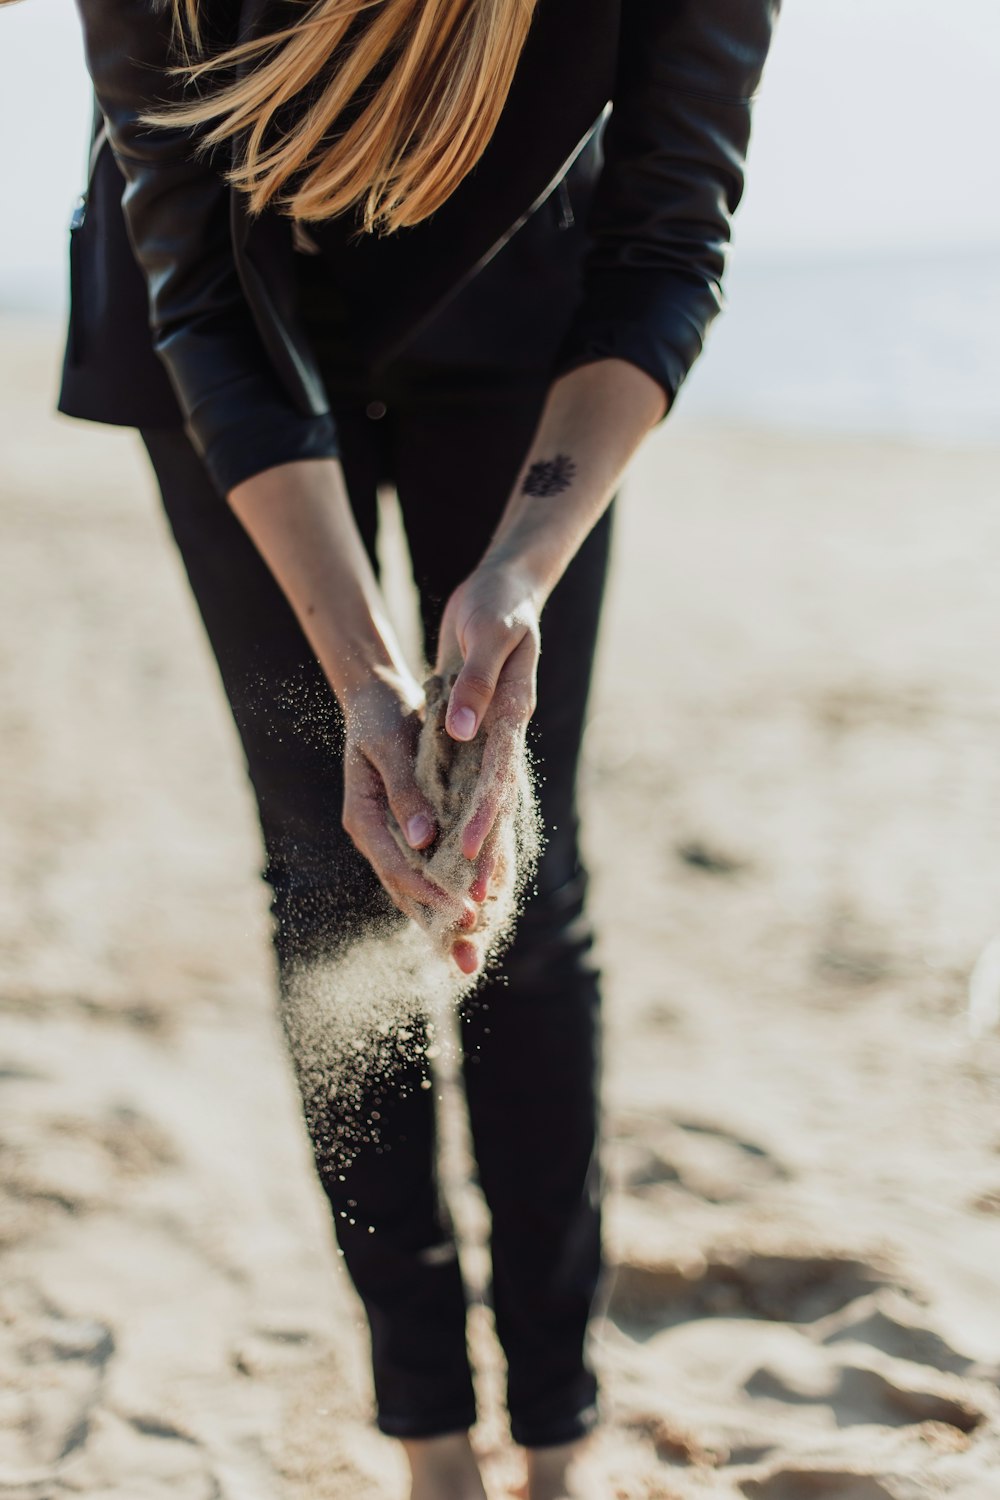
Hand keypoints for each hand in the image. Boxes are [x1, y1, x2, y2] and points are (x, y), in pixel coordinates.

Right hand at [341, 671, 476, 937]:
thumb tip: (424, 840)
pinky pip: (428, 871)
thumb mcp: (390, 745)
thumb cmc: (381, 715)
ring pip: (415, 890)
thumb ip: (405, 792)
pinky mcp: (411, 829)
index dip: (431, 894)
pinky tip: (470, 918)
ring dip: (442, 922)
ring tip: (470, 954)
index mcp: (364, 818)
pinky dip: (447, 894)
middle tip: (468, 962)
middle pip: (406, 893)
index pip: (398, 869)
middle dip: (437, 927)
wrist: (378, 697)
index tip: (464, 912)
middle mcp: (377, 835)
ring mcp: (392, 836)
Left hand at [437, 560, 540, 899]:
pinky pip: (471, 791)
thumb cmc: (498, 607)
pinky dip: (466, 825)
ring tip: (471, 907)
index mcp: (512, 716)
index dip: (483, 820)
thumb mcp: (488, 634)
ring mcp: (494, 740)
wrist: (505, 590)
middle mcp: (506, 737)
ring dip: (479, 856)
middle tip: (477, 912)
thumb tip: (463, 732)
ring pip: (486, 809)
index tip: (468, 858)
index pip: (497, 777)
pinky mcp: (480, 737)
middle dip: (488, 861)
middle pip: (497, 808)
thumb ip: (477, 683)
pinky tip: (454, 858)